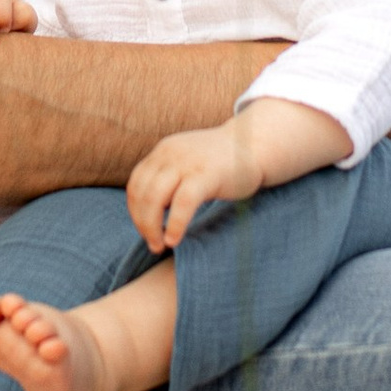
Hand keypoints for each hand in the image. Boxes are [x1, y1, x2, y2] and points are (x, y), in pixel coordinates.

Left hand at [126, 120, 261, 252]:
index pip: (136, 184)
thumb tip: (151, 211)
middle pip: (141, 192)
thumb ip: (169, 178)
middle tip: (153, 244)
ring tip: (161, 245)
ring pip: (155, 198)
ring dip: (152, 227)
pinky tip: (174, 240)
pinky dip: (175, 224)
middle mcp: (171, 153)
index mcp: (164, 151)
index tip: (146, 230)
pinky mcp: (206, 175)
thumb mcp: (188, 162)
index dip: (135, 211)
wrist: (256, 145)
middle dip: (142, 223)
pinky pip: (183, 203)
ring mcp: (188, 163)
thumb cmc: (222, 163)